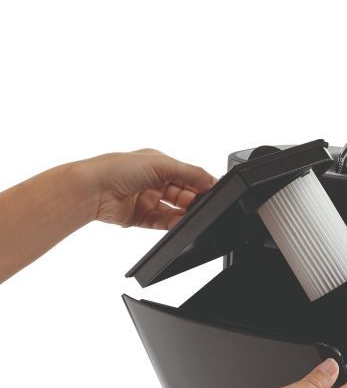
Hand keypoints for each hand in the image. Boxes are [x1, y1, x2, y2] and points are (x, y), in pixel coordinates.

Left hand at [78, 149, 216, 228]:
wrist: (91, 189)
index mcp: (158, 164)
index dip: (199, 183)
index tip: (213, 190)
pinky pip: (161, 222)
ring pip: (172, 209)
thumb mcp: (161, 164)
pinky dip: (171, 224)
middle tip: (203, 204)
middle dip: (193, 199)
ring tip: (192, 215)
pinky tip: (179, 223)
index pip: (186, 175)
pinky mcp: (139, 217)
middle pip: (182, 193)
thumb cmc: (117, 168)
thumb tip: (210, 180)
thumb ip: (189, 173)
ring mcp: (145, 200)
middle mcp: (152, 181)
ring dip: (183, 213)